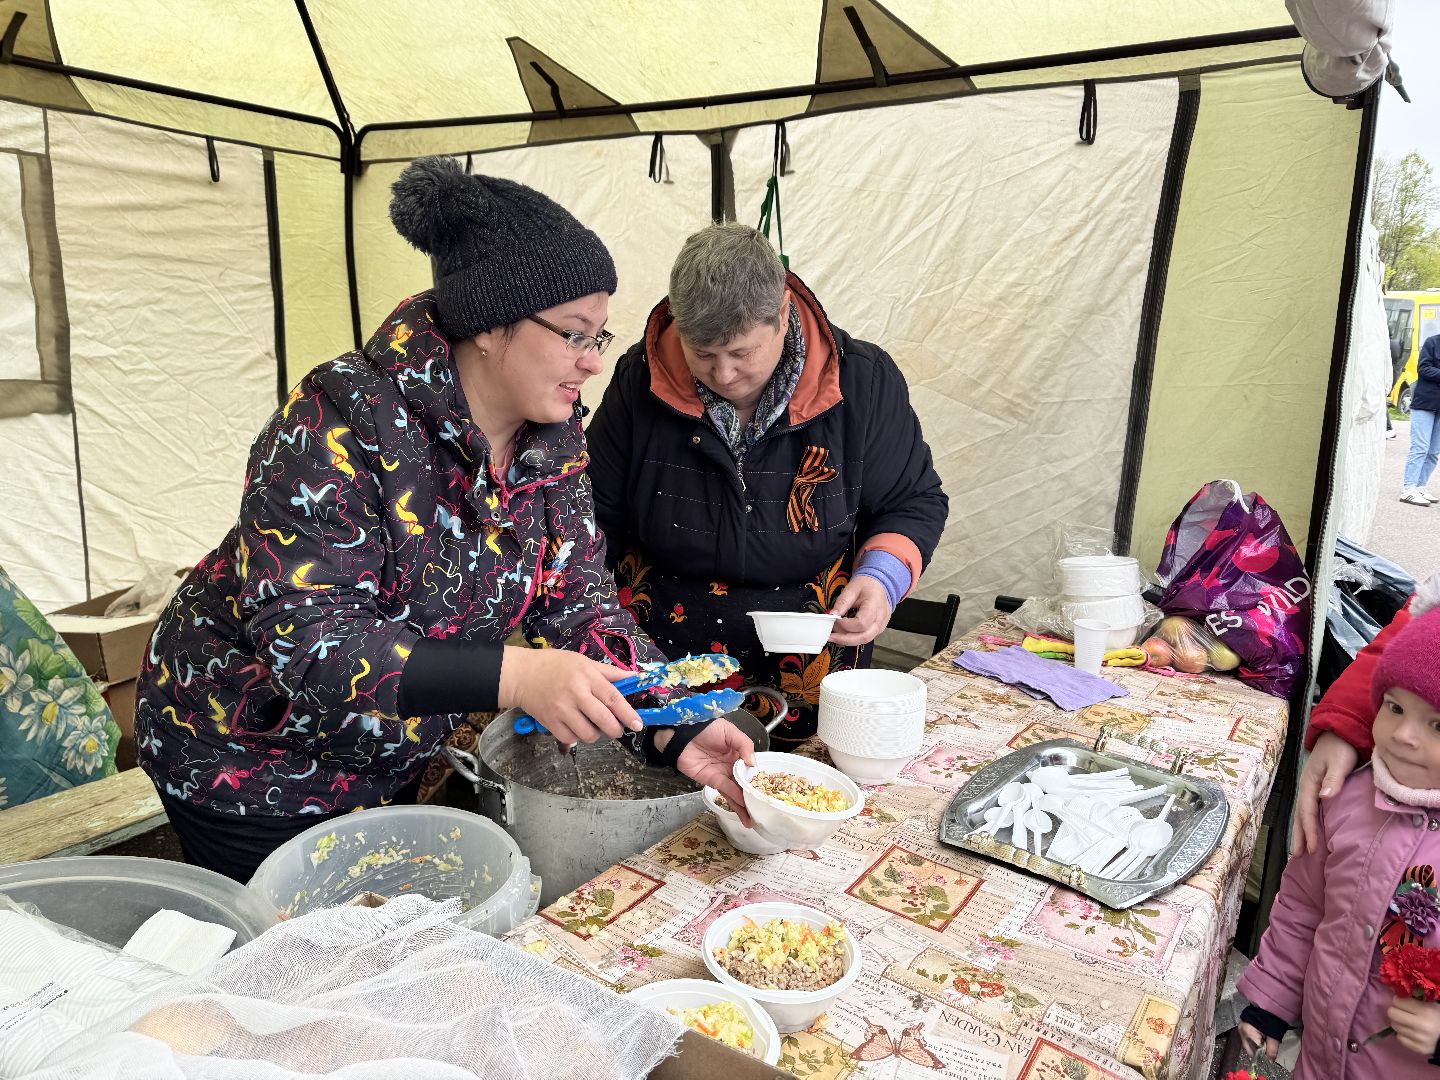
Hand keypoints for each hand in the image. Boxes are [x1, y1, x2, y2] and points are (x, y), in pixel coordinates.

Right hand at [497, 647, 642, 743]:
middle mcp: (575, 694)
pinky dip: (577, 737)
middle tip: (616, 729)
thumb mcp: (583, 662)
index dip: (628, 714)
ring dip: (595, 734)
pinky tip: (576, 727)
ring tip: (592, 725)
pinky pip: (570, 738)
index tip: (638, 724)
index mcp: (587, 677)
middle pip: (604, 720)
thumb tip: (633, 677)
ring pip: (588, 734)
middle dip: (615, 729)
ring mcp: (561, 710)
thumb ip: (609, 672)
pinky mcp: (549, 722)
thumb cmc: (554, 665)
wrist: (521, 674)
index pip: (613, 698)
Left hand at [658, 718, 756, 825]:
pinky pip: (725, 790)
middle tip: (765, 808)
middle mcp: (732, 765)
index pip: (753, 768)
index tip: (771, 788)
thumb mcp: (730, 731)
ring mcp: (722, 774)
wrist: (683, 733)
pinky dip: (734, 799)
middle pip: (746, 783)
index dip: (761, 778)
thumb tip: (753, 763)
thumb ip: (744, 745)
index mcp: (739, 753)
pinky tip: (743, 807)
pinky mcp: (712, 780)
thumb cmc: (707, 728)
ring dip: (744, 804)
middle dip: (754, 796)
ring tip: (755, 817)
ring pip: (737, 791)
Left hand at [829, 575, 892, 645]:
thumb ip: (842, 602)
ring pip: (865, 640)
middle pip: (864, 637)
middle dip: (844, 639)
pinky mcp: (878, 630)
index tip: (835, 620)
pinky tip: (842, 635)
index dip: (846, 625)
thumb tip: (832, 615)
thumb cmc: (867, 585)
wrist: (880, 585)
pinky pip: (865, 638)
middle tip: (830, 636)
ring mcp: (881, 626)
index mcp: (875, 606)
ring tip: (834, 637)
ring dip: (847, 641)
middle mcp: (881, 619)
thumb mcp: (852, 589)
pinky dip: (852, 639)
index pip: (861, 623)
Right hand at [1237, 1021, 1278, 1061]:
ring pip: (1248, 1045)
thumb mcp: (1273, 1037)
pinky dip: (1254, 1042)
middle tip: (1267, 1046)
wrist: (1267, 1008)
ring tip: (1265, 1040)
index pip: (1254, 1050)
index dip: (1262, 1054)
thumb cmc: (1270, 1021)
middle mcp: (1241, 1032)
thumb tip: (1270, 1061)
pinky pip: (1247, 1040)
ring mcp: (1240, 1029)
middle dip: (1258, 1051)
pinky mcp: (1242, 1028)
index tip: (1269, 1054)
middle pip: (1249, 1048)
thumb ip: (1272, 1050)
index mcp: (1247, 1032)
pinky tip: (1261, 1037)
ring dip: (1256, 1046)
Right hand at [1290, 731, 1358, 854]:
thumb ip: (1333, 779)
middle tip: (1297, 856)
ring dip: (1301, 832)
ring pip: (1303, 814)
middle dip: (1299, 836)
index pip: (1308, 812)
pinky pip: (1309, 810)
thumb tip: (1323, 797)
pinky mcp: (1316, 789)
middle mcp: (1306, 788)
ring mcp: (1310, 788)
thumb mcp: (1339, 762)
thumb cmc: (1339, 748)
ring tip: (1300, 850)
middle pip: (1300, 816)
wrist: (1338, 733)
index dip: (1309, 830)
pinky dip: (1307, 823)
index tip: (1311, 849)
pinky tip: (1310, 831)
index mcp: (1309, 783)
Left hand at [1388, 995, 1439, 1056]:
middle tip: (1401, 1011)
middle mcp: (1421, 1025)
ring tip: (1407, 1022)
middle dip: (1395, 1010)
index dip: (1398, 1000)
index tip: (1401, 1001)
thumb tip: (1394, 992)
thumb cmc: (1439, 1017)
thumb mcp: (1431, 1004)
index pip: (1398, 1002)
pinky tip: (1410, 1032)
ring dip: (1399, 1022)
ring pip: (1394, 1026)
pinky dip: (1403, 1034)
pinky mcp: (1418, 1048)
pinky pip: (1399, 1038)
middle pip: (1392, 1013)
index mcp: (1425, 1011)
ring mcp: (1419, 1038)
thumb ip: (1414, 999)